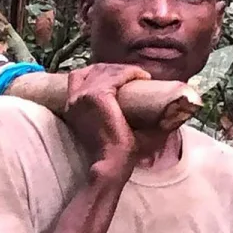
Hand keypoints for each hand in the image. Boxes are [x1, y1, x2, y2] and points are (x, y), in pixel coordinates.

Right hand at [65, 63, 151, 178]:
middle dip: (114, 69)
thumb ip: (125, 117)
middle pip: (92, 70)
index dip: (99, 73)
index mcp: (72, 108)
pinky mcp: (96, 96)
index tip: (119, 79)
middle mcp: (73, 100)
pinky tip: (142, 78)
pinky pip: (115, 76)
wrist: (111, 164)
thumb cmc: (114, 153)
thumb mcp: (113, 128)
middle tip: (133, 76)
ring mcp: (83, 96)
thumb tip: (160, 109)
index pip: (78, 78)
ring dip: (124, 70)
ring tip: (140, 76)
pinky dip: (130, 73)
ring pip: (104, 69)